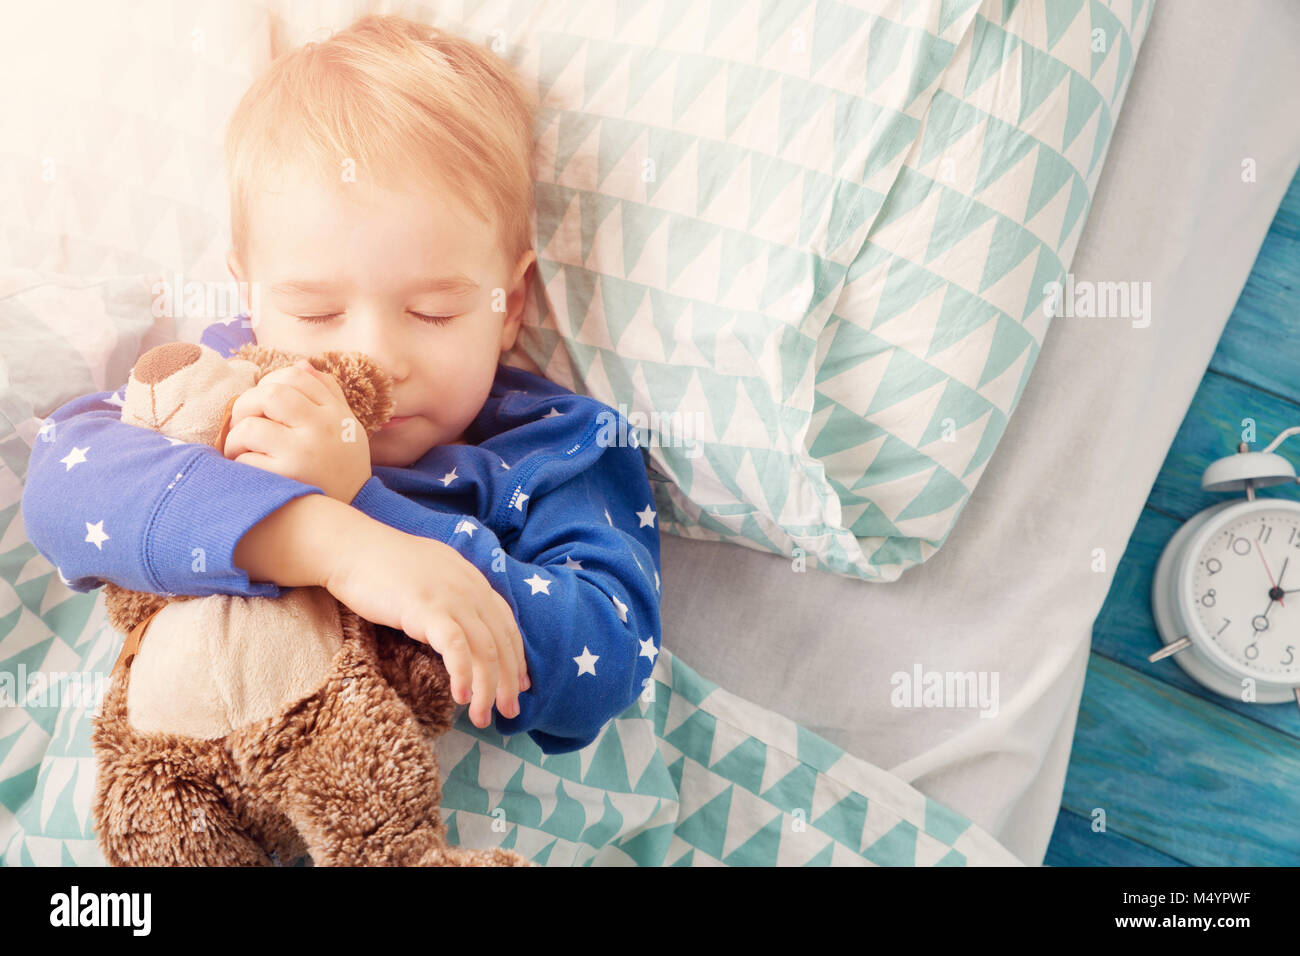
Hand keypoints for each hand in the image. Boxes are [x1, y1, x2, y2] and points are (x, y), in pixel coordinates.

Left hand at [223, 359, 370, 502]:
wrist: (350, 520)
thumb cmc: (342, 469)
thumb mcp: (347, 428)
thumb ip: (328, 394)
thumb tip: (300, 364)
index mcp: (337, 414)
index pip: (298, 376)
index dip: (272, 382)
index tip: (265, 404)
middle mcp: (323, 429)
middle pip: (271, 394)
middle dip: (247, 405)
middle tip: (244, 424)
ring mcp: (303, 454)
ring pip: (250, 427)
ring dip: (236, 438)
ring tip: (241, 450)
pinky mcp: (286, 479)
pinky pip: (246, 461)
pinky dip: (239, 464)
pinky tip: (246, 472)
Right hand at [323, 517, 530, 728]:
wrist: (352, 547)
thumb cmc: (385, 565)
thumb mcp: (434, 575)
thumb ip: (453, 594)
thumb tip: (462, 624)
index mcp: (474, 581)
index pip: (507, 624)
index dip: (517, 657)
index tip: (521, 685)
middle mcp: (471, 589)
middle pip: (502, 642)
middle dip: (509, 682)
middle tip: (509, 712)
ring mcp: (451, 598)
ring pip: (484, 650)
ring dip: (488, 689)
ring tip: (483, 717)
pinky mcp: (427, 608)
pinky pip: (456, 646)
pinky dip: (463, 674)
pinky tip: (461, 696)